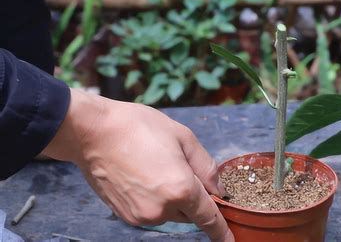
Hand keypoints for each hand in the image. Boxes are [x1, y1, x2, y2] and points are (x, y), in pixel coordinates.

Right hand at [42, 89, 233, 241]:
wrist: (92, 132)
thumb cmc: (139, 127)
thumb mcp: (182, 137)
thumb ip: (206, 167)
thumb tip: (218, 190)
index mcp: (180, 188)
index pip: (208, 217)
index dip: (221, 231)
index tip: (230, 241)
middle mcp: (162, 209)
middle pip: (189, 213)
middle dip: (191, 196)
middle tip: (177, 166)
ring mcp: (141, 216)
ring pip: (170, 213)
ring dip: (171, 197)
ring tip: (154, 167)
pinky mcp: (126, 216)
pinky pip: (151, 212)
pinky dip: (153, 199)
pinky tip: (142, 175)